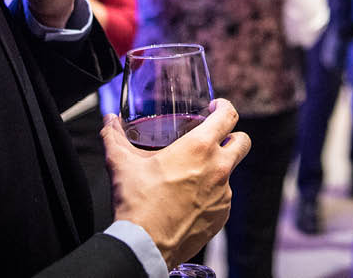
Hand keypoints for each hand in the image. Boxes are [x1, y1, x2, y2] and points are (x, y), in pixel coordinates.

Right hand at [102, 98, 251, 268]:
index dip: (224, 106)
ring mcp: (224, 193)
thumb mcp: (122, 165)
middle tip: (217, 138)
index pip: (228, 115)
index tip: (216, 108)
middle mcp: (218, 168)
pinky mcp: (222, 216)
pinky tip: (191, 200)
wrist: (144, 246)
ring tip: (194, 176)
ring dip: (218, 169)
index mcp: (199, 148)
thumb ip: (114, 138)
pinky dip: (212, 194)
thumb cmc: (137, 204)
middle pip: (243, 140)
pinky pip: (224, 198)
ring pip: (232, 171)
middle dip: (233, 135)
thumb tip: (108, 121)